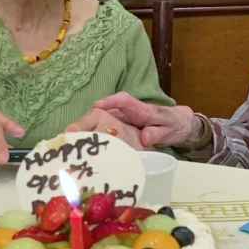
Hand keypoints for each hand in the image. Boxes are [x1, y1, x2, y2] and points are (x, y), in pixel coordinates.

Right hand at [79, 92, 200, 148]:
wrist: (179, 125)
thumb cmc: (174, 125)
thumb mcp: (170, 129)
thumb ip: (158, 132)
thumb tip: (145, 137)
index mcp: (141, 110)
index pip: (124, 101)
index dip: (110, 101)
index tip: (97, 106)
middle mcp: (127, 113)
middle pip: (104, 112)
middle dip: (87, 120)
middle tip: (71, 131)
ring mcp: (121, 121)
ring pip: (99, 123)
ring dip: (85, 131)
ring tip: (69, 142)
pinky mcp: (118, 130)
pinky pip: (102, 132)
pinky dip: (91, 139)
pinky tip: (79, 148)